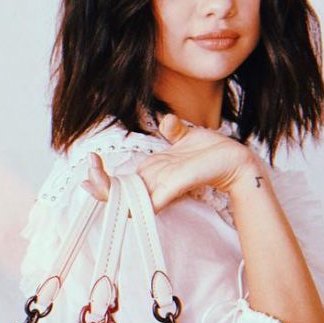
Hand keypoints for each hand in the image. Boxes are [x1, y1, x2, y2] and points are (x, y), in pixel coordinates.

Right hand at [80, 113, 261, 210]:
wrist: (236, 160)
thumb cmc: (213, 153)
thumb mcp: (188, 138)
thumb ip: (174, 132)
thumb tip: (166, 120)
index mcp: (154, 172)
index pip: (121, 181)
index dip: (102, 176)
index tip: (92, 160)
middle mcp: (156, 182)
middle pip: (118, 193)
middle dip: (98, 185)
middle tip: (87, 172)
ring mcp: (164, 188)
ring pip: (127, 199)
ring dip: (107, 192)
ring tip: (91, 179)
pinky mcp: (175, 188)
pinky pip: (149, 201)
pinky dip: (133, 202)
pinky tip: (119, 197)